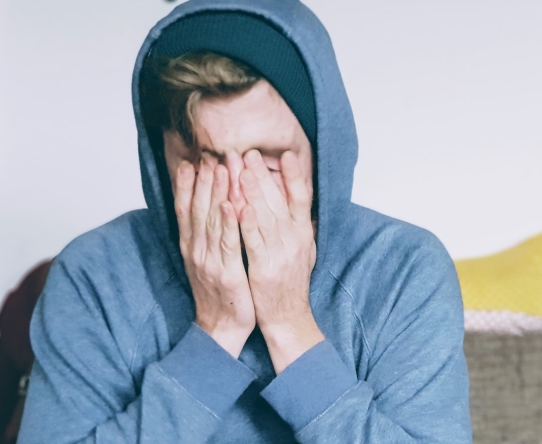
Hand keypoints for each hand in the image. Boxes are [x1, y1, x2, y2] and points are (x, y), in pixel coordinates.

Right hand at [174, 161, 254, 357]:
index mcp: (191, 246)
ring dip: (215, 192)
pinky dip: (228, 223)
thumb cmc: (219, 292)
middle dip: (203, 180)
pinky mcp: (227, 272)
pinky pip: (228, 243)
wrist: (221, 327)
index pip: (186, 209)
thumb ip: (205, 235)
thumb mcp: (206, 260)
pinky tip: (230, 204)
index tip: (191, 161)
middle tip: (209, 154)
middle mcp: (196, 250)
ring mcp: (209, 261)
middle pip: (197, 209)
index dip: (187, 185)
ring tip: (220, 168)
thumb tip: (206, 208)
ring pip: (211, 220)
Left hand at [238, 150, 322, 372]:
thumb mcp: (304, 250)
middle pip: (279, 201)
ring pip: (265, 216)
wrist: (288, 317)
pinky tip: (237, 206)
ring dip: (253, 192)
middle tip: (249, 153)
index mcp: (303, 233)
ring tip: (240, 169)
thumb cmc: (291, 283)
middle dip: (263, 175)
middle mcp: (295, 240)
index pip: (302, 198)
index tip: (286, 154)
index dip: (295, 175)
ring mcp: (281, 253)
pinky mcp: (264, 267)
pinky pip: (254, 241)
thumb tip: (299, 201)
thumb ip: (299, 226)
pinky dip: (246, 223)